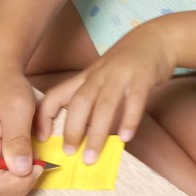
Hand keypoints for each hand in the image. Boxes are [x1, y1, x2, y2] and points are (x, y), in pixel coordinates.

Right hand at [0, 68, 43, 195]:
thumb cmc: (6, 89)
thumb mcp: (17, 109)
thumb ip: (18, 141)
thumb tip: (21, 170)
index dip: (22, 183)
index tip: (40, 163)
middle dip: (20, 187)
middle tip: (36, 162)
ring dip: (16, 186)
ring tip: (29, 161)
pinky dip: (11, 182)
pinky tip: (22, 161)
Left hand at [35, 24, 175, 164]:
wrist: (154, 39)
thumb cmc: (125, 64)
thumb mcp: (101, 77)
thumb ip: (92, 102)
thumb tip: (83, 136)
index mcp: (85, 77)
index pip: (56, 95)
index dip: (44, 116)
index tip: (41, 138)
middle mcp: (100, 75)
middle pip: (80, 101)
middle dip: (72, 128)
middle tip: (69, 152)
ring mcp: (121, 75)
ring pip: (104, 104)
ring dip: (96, 133)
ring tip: (91, 156)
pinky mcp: (142, 77)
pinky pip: (134, 100)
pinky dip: (128, 119)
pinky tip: (125, 138)